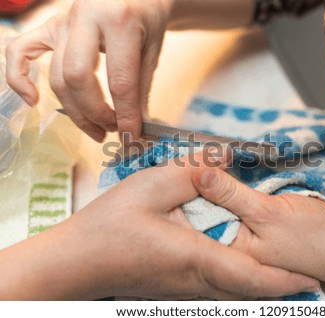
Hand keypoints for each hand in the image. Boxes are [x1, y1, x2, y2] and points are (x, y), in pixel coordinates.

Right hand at [0, 152, 317, 299]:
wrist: (77, 261)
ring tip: (282, 274)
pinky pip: (214, 286)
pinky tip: (238, 263)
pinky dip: (236, 278)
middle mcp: (196, 280)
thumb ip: (195, 171)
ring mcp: (185, 287)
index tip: (310, 280)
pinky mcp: (175, 286)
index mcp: (196, 257)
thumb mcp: (153, 185)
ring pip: (232, 290)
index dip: (284, 281)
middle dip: (279, 286)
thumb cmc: (111, 226)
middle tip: (305, 279)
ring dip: (259, 283)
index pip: (251, 276)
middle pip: (247, 289)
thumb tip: (224, 158)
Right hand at [6, 0, 172, 141]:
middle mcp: (86, 19)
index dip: (126, 116)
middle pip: (78, 79)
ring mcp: (63, 22)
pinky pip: (20, 50)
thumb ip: (142, 89)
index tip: (132, 137)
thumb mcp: (152, 51)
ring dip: (75, 111)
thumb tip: (137, 128)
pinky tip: (33, 100)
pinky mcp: (50, 26)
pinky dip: (19, 77)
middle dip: (95, 114)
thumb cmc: (146, 19)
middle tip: (112, 131)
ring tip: (98, 130)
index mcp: (119, 22)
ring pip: (56, 75)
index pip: (120, 81)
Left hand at [192, 166, 324, 287]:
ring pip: (223, 201)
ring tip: (211, 157)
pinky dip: (235, 185)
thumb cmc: (314, 237)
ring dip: (220, 181)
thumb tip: (200, 174)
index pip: (196, 216)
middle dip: (204, 181)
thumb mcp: (268, 212)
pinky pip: (238, 200)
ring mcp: (245, 231)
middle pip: (207, 207)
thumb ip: (231, 194)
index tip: (185, 162)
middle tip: (198, 153)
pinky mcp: (257, 221)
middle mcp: (233, 241)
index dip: (189, 188)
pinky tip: (228, 170)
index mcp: (230, 246)